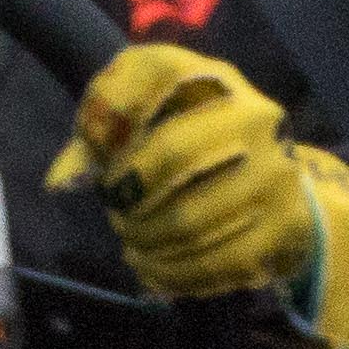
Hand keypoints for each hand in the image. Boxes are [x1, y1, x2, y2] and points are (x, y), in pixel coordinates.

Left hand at [48, 42, 348, 348]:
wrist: (271, 177)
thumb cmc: (189, 137)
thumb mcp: (146, 116)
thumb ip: (98, 132)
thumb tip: (61, 180)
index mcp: (214, 78)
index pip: (154, 76)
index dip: (109, 115)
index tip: (97, 152)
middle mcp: (254, 116)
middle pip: (172, 154)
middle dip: (128, 192)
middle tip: (115, 210)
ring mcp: (277, 172)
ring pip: (190, 218)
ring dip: (146, 239)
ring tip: (133, 241)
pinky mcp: (286, 224)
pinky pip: (217, 260)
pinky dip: (173, 272)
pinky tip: (153, 269)